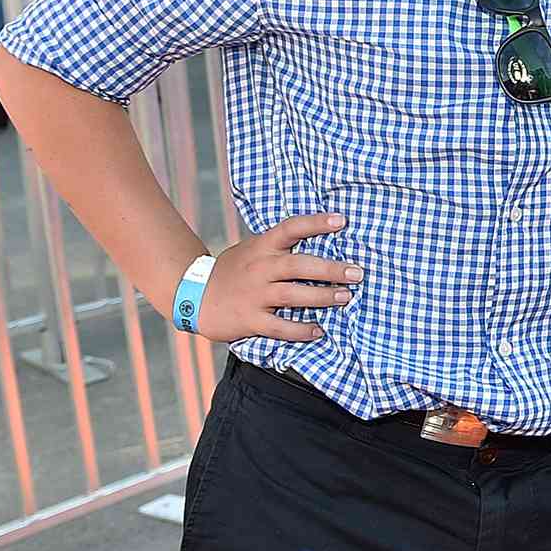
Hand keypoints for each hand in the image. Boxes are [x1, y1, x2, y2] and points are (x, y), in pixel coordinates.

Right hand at [193, 212, 362, 343]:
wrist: (193, 295)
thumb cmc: (234, 271)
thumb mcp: (254, 249)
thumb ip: (281, 247)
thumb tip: (323, 241)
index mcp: (263, 246)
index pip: (291, 228)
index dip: (316, 223)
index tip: (342, 220)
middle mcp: (260, 268)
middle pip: (299, 265)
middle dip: (331, 269)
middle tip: (357, 273)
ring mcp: (255, 295)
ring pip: (293, 295)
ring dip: (322, 297)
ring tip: (346, 297)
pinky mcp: (250, 320)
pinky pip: (279, 327)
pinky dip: (301, 330)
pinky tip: (319, 330)